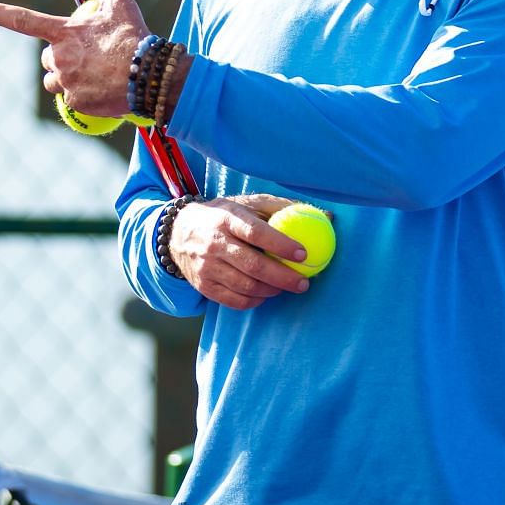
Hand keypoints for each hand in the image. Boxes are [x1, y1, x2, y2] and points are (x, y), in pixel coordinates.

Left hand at [0, 0, 149, 117]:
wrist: (151, 76)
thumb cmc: (136, 39)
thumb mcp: (123, 5)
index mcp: (63, 33)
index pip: (22, 20)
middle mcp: (59, 57)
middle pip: (46, 59)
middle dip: (59, 58)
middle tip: (86, 59)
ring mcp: (66, 82)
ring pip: (55, 81)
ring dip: (68, 79)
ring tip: (96, 77)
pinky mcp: (77, 103)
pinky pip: (73, 101)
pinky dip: (86, 97)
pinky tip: (106, 92)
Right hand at [168, 196, 313, 309]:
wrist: (177, 232)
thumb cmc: (225, 216)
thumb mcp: (248, 203)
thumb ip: (283, 208)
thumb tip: (326, 216)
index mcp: (227, 219)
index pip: (256, 233)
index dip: (282, 245)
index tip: (304, 254)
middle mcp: (214, 244)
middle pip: (253, 266)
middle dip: (284, 277)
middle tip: (304, 283)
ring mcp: (206, 267)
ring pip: (245, 286)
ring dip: (272, 291)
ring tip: (289, 287)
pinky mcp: (203, 286)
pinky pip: (234, 301)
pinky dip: (255, 301)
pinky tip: (268, 294)